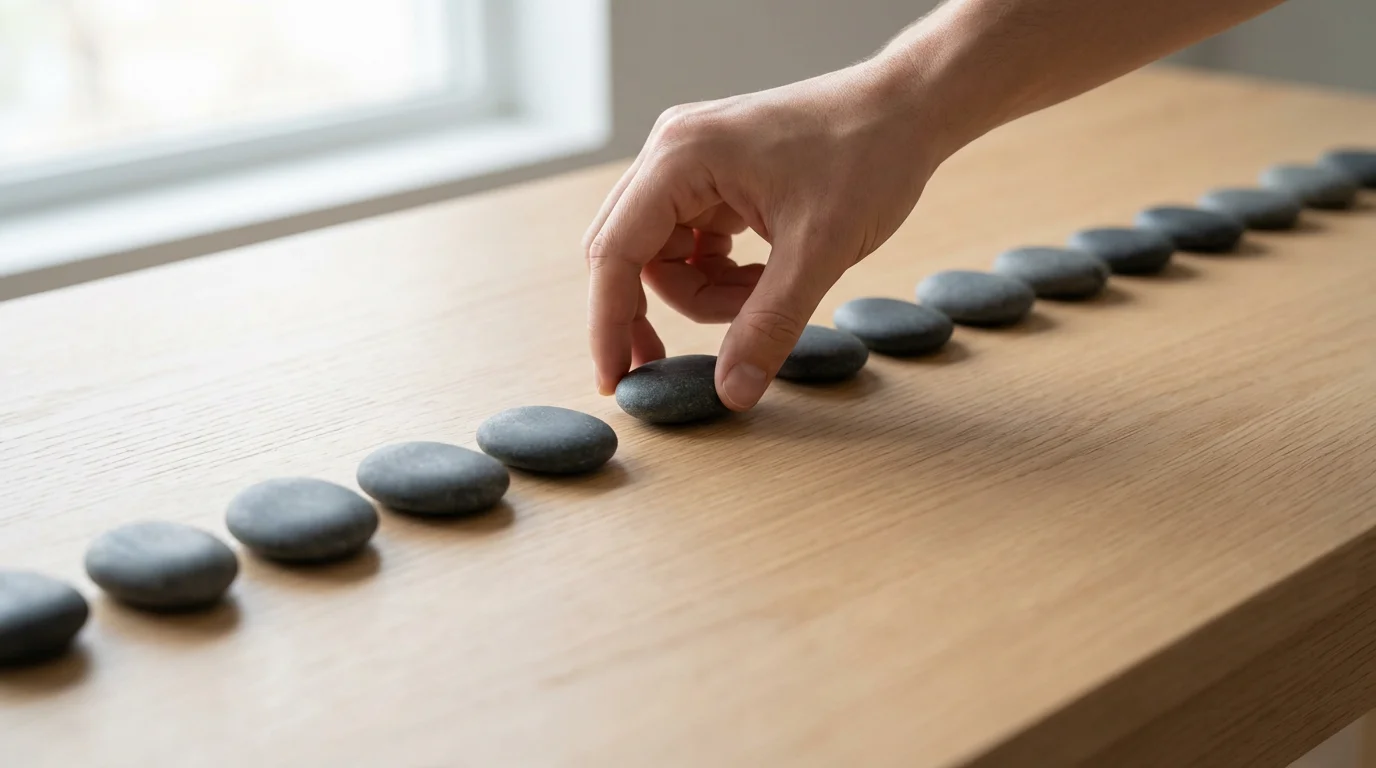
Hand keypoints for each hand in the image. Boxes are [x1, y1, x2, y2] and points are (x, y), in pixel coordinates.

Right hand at [583, 57, 954, 409]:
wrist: (910, 109)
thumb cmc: (868, 155)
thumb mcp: (818, 252)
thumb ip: (769, 326)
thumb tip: (731, 392)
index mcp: (681, 157)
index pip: (615, 252)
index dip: (608, 322)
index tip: (615, 379)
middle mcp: (673, 152)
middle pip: (628, 253)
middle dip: (648, 312)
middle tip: (663, 366)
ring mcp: (693, 163)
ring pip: (665, 256)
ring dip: (704, 293)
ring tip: (763, 295)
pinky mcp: (717, 177)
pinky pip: (694, 243)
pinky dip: (721, 275)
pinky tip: (764, 277)